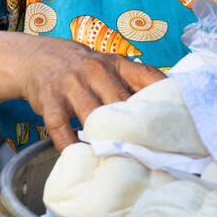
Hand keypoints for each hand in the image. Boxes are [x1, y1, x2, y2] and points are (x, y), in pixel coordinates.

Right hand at [18, 36, 162, 150]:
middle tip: (149, 152)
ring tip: (117, 158)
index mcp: (117, 64)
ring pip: (91, 114)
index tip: (177, 120)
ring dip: (103, 138)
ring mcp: (71, 85)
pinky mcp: (50, 100)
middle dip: (134, 127)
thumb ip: (133, 86)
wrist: (40, 58)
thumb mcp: (110, 68)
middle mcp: (96, 70)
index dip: (164, 97)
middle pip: (120, 101)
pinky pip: (60, 127)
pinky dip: (70, 145)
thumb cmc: (86, 71)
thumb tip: (168, 112)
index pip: (148, 77)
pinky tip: (80, 157)